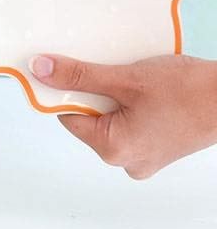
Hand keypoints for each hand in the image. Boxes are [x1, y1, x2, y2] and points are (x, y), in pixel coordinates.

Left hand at [30, 53, 216, 178]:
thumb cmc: (187, 92)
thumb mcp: (124, 78)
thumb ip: (79, 76)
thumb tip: (40, 70)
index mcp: (113, 149)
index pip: (66, 114)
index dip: (65, 88)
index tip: (69, 67)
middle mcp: (126, 161)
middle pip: (87, 116)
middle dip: (93, 91)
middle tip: (113, 72)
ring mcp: (143, 156)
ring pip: (109, 117)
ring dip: (112, 94)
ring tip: (134, 81)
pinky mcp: (156, 147)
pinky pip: (128, 122)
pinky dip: (129, 104)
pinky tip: (144, 89)